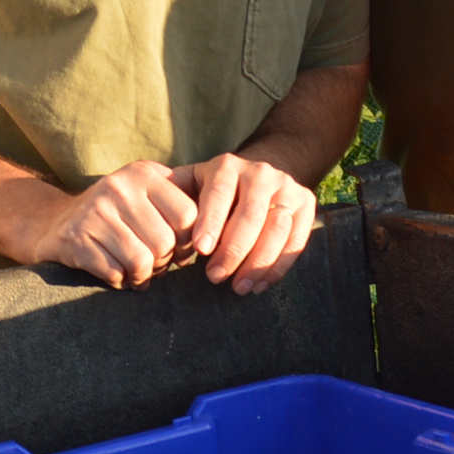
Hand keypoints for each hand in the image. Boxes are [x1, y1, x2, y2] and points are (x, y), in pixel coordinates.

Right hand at [25, 161, 202, 288]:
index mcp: (145, 173)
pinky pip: (115, 273)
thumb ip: (181, 203)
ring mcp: (95, 211)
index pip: (188, 217)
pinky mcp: (76, 239)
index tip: (177, 249)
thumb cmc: (116, 214)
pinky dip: (120, 281)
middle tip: (154, 264)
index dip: (187, 241)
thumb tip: (221, 234)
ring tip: (136, 271)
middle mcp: (119, 186)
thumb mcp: (146, 195)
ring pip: (142, 261)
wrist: (53, 223)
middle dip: (163, 262)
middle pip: (165, 242)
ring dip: (142, 275)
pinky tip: (115, 274)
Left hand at [169, 153, 317, 294]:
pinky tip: (261, 285)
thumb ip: (173, 197)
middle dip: (233, 250)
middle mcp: (260, 172)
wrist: (261, 174)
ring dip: (258, 263)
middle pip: (250, 215)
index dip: (211, 222)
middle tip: (216, 278)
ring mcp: (287, 186)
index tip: (200, 250)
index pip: (219, 194)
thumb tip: (147, 217)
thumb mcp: (193, 183)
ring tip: (240, 287)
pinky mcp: (306, 203)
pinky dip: (279, 267)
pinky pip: (296, 240)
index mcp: (227, 166)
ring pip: (276, 229)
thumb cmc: (214, 190)